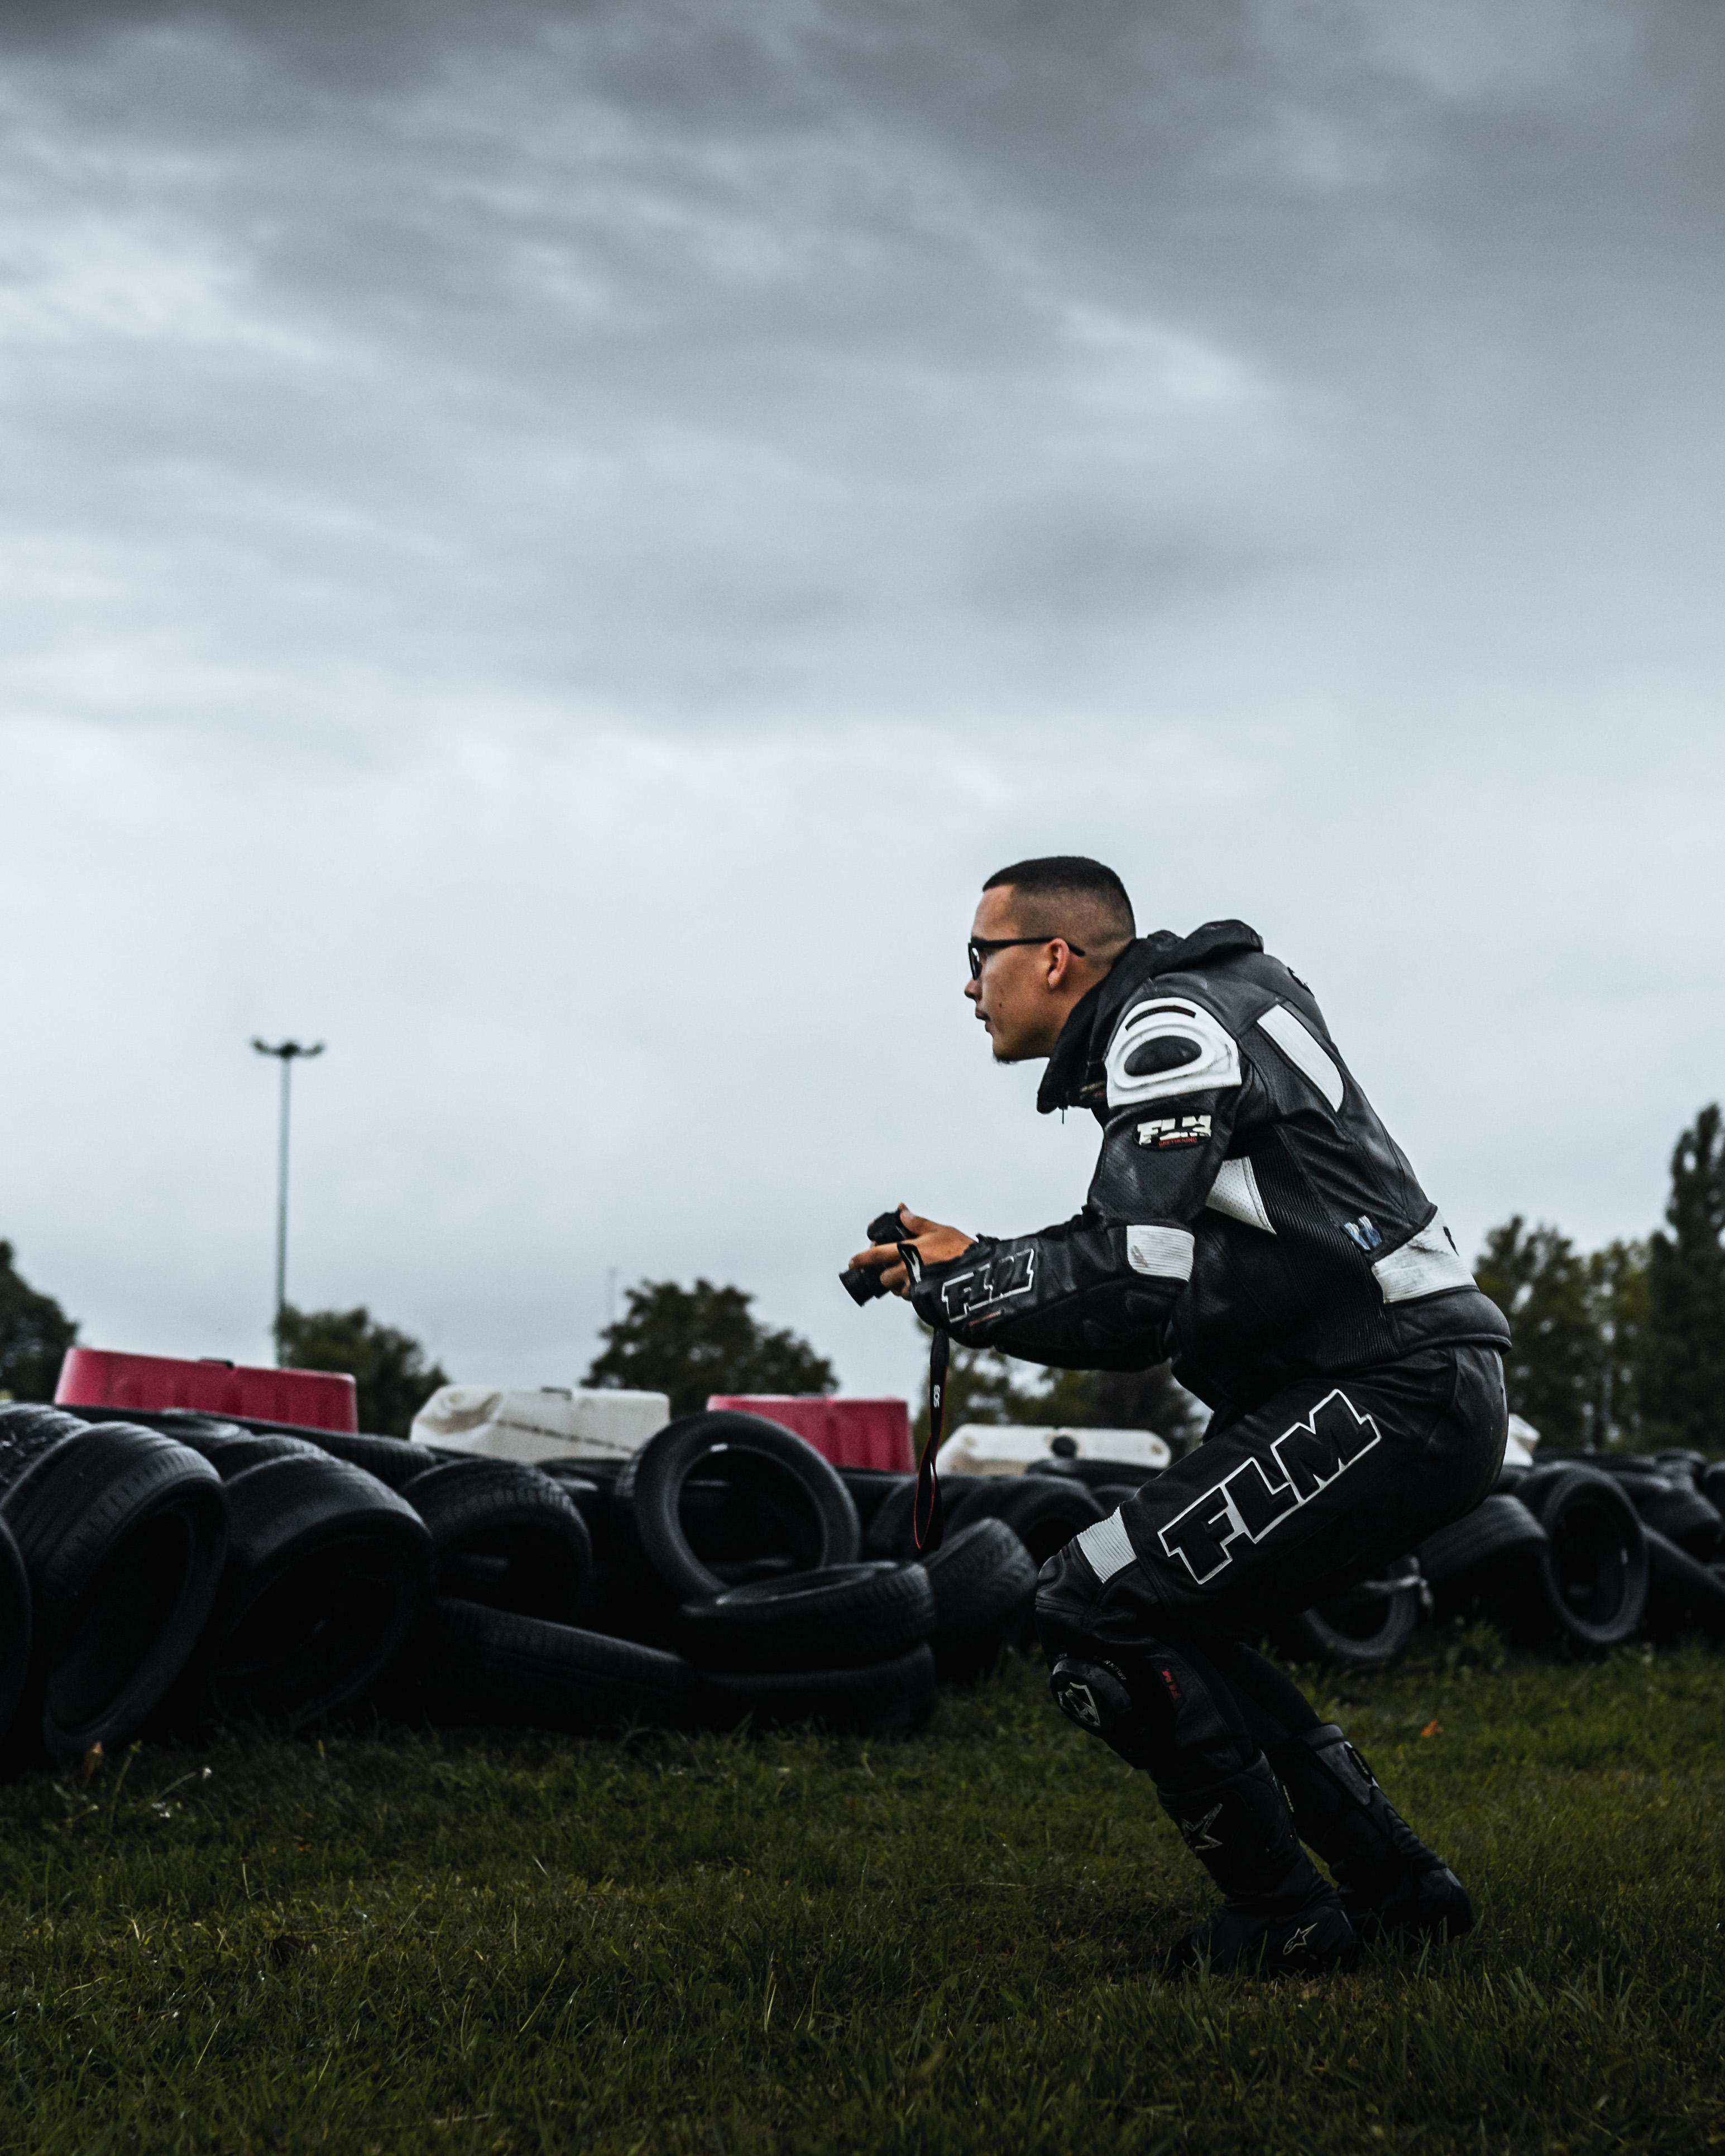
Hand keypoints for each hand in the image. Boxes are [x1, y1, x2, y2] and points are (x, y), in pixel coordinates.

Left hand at [848, 1206, 974, 1297]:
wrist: (978, 1275)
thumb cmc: (960, 1250)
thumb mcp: (940, 1230)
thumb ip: (917, 1222)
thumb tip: (902, 1211)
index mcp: (906, 1251)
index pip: (875, 1255)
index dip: (860, 1259)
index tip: (852, 1262)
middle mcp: (906, 1271)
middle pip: (884, 1278)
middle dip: (887, 1273)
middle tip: (898, 1267)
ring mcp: (914, 1288)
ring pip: (898, 1290)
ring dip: (901, 1284)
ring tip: (915, 1275)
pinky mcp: (924, 1300)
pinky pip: (912, 1298)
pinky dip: (914, 1292)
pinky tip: (925, 1284)